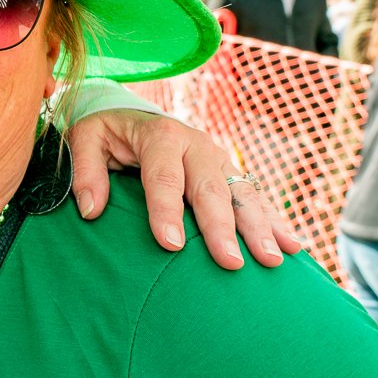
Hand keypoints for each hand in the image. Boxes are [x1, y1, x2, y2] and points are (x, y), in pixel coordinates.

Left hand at [66, 109, 304, 269]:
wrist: (132, 114)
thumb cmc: (107, 134)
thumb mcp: (85, 139)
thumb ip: (85, 171)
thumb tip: (90, 209)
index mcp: (160, 136)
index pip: (163, 177)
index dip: (166, 211)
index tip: (171, 245)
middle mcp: (195, 145)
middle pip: (211, 189)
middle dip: (223, 227)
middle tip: (232, 263)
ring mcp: (218, 159)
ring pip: (241, 194)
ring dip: (260, 227)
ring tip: (274, 259)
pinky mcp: (229, 173)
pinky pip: (254, 197)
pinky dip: (274, 221)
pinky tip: (292, 246)